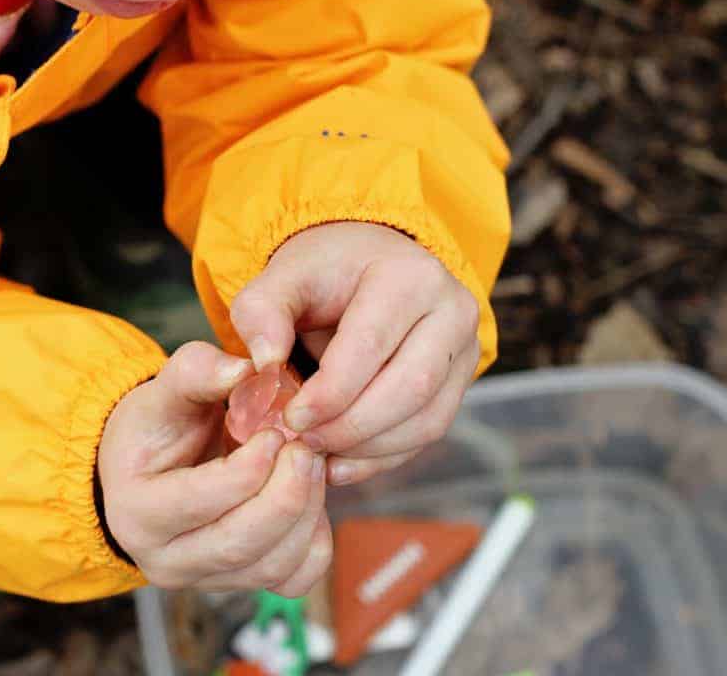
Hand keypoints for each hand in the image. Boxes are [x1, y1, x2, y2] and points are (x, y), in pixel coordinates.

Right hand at [99, 342, 331, 596]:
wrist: (150, 467)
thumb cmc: (155, 428)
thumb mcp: (164, 391)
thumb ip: (197, 372)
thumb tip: (245, 369)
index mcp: (136, 511)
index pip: (201, 499)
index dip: (250, 464)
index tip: (275, 429)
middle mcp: (164, 560)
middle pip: (240, 543)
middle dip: (287, 492)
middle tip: (305, 448)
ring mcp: (203, 580)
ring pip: (272, 566)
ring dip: (307, 511)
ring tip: (310, 463)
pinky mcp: (239, 585)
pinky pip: (293, 580)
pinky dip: (314, 541)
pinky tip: (308, 499)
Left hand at [230, 222, 480, 485]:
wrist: (368, 264)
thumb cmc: (324, 273)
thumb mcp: (282, 278)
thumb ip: (262, 313)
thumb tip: (266, 363)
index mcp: (407, 275)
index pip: (369, 346)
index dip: (329, 393)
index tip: (291, 418)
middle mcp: (451, 310)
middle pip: (410, 387)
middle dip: (350, 427)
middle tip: (304, 441)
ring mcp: (465, 348)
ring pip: (427, 419)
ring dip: (368, 448)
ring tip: (318, 452)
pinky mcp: (461, 381)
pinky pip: (430, 431)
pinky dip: (384, 456)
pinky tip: (341, 463)